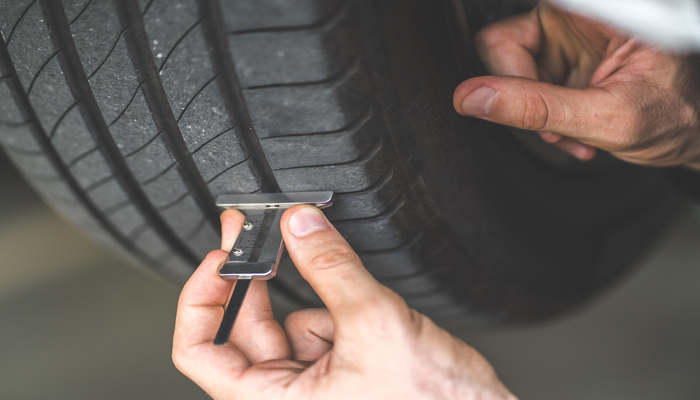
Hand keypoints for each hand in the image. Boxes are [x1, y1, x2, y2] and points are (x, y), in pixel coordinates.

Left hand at [172, 206, 516, 399]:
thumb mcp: (375, 324)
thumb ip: (331, 266)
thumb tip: (301, 225)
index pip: (199, 351)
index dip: (201, 298)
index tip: (220, 257)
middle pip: (243, 331)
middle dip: (253, 281)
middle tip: (254, 233)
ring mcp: (311, 390)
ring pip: (286, 326)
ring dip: (312, 301)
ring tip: (353, 307)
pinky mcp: (338, 377)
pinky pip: (318, 330)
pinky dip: (336, 311)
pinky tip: (370, 322)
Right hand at [453, 1, 699, 169]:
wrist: (690, 133)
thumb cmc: (673, 116)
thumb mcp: (605, 118)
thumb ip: (538, 108)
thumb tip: (474, 98)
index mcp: (596, 11)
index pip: (512, 30)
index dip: (508, 67)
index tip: (506, 100)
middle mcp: (575, 16)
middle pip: (503, 49)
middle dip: (524, 98)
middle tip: (554, 124)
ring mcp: (565, 40)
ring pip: (509, 75)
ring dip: (537, 115)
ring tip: (573, 132)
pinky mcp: (560, 61)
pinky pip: (523, 89)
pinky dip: (544, 119)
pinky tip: (573, 129)